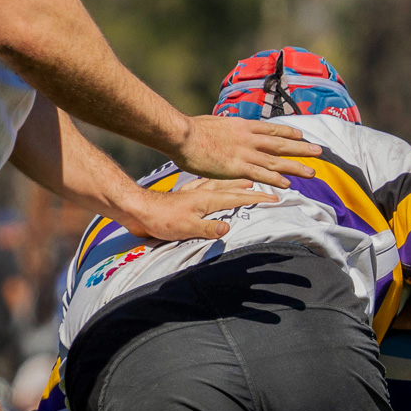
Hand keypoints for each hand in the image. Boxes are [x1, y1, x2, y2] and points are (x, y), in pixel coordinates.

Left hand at [114, 179, 277, 241]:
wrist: (137, 210)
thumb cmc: (162, 220)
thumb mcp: (187, 228)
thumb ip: (209, 228)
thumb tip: (228, 227)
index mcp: (207, 200)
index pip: (238, 198)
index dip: (257, 199)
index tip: (273, 198)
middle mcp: (202, 192)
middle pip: (231, 188)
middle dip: (249, 188)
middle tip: (264, 186)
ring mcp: (192, 192)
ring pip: (218, 185)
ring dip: (233, 183)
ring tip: (244, 182)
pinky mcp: (182, 195)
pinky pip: (204, 186)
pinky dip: (213, 184)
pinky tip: (211, 184)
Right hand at [172, 115, 320, 187]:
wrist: (183, 135)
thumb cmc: (192, 130)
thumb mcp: (214, 123)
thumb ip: (226, 129)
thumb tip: (227, 129)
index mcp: (243, 126)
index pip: (271, 130)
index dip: (288, 133)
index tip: (301, 136)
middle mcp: (249, 138)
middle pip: (280, 144)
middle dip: (301, 148)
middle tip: (319, 151)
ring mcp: (245, 152)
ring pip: (276, 160)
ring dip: (295, 166)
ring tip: (312, 171)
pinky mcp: (238, 167)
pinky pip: (261, 174)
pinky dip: (276, 179)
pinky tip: (288, 184)